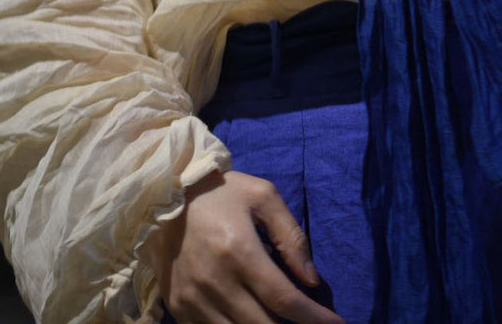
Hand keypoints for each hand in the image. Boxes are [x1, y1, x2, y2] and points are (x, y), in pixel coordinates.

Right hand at [143, 169, 346, 323]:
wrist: (165, 192)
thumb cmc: (221, 191)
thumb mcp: (263, 196)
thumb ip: (291, 236)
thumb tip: (311, 279)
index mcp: (239, 251)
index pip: (284, 300)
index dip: (314, 318)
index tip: (336, 323)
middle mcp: (215, 282)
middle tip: (312, 323)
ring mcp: (193, 299)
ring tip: (284, 322)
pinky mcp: (178, 306)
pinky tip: (251, 319)